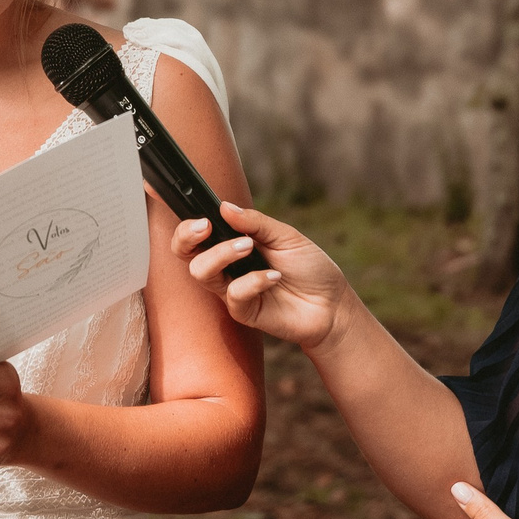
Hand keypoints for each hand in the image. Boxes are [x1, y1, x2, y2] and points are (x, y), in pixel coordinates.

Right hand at [172, 201, 351, 352]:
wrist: (333, 304)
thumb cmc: (310, 268)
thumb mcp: (285, 236)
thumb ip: (254, 222)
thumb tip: (224, 207)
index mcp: (232, 245)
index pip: (196, 236)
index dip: (189, 227)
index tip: (203, 219)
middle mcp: (227, 267)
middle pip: (185, 254)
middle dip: (187, 237)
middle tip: (207, 227)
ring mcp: (233, 290)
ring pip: (201, 272)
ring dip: (222, 254)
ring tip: (249, 247)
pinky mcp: (244, 312)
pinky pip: (234, 294)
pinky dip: (253, 281)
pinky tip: (274, 277)